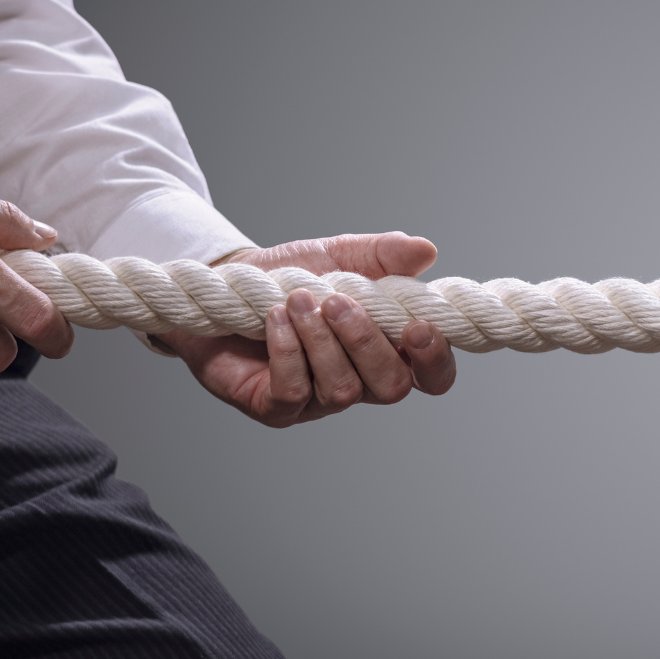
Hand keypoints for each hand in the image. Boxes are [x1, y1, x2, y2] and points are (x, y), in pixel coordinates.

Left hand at [158, 232, 456, 426]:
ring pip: (341, 389)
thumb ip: (382, 254)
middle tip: (337, 301)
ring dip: (320, 339)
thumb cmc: (288, 277)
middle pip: (391, 387)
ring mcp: (318, 400)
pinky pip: (294, 392)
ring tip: (297, 299)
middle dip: (366, 342)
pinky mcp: (275, 408)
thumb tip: (425, 250)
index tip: (418, 326)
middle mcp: (359, 380)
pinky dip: (288, 351)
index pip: (432, 376)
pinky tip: (275, 318)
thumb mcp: (338, 255)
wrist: (225, 286)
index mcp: (387, 348)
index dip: (435, 360)